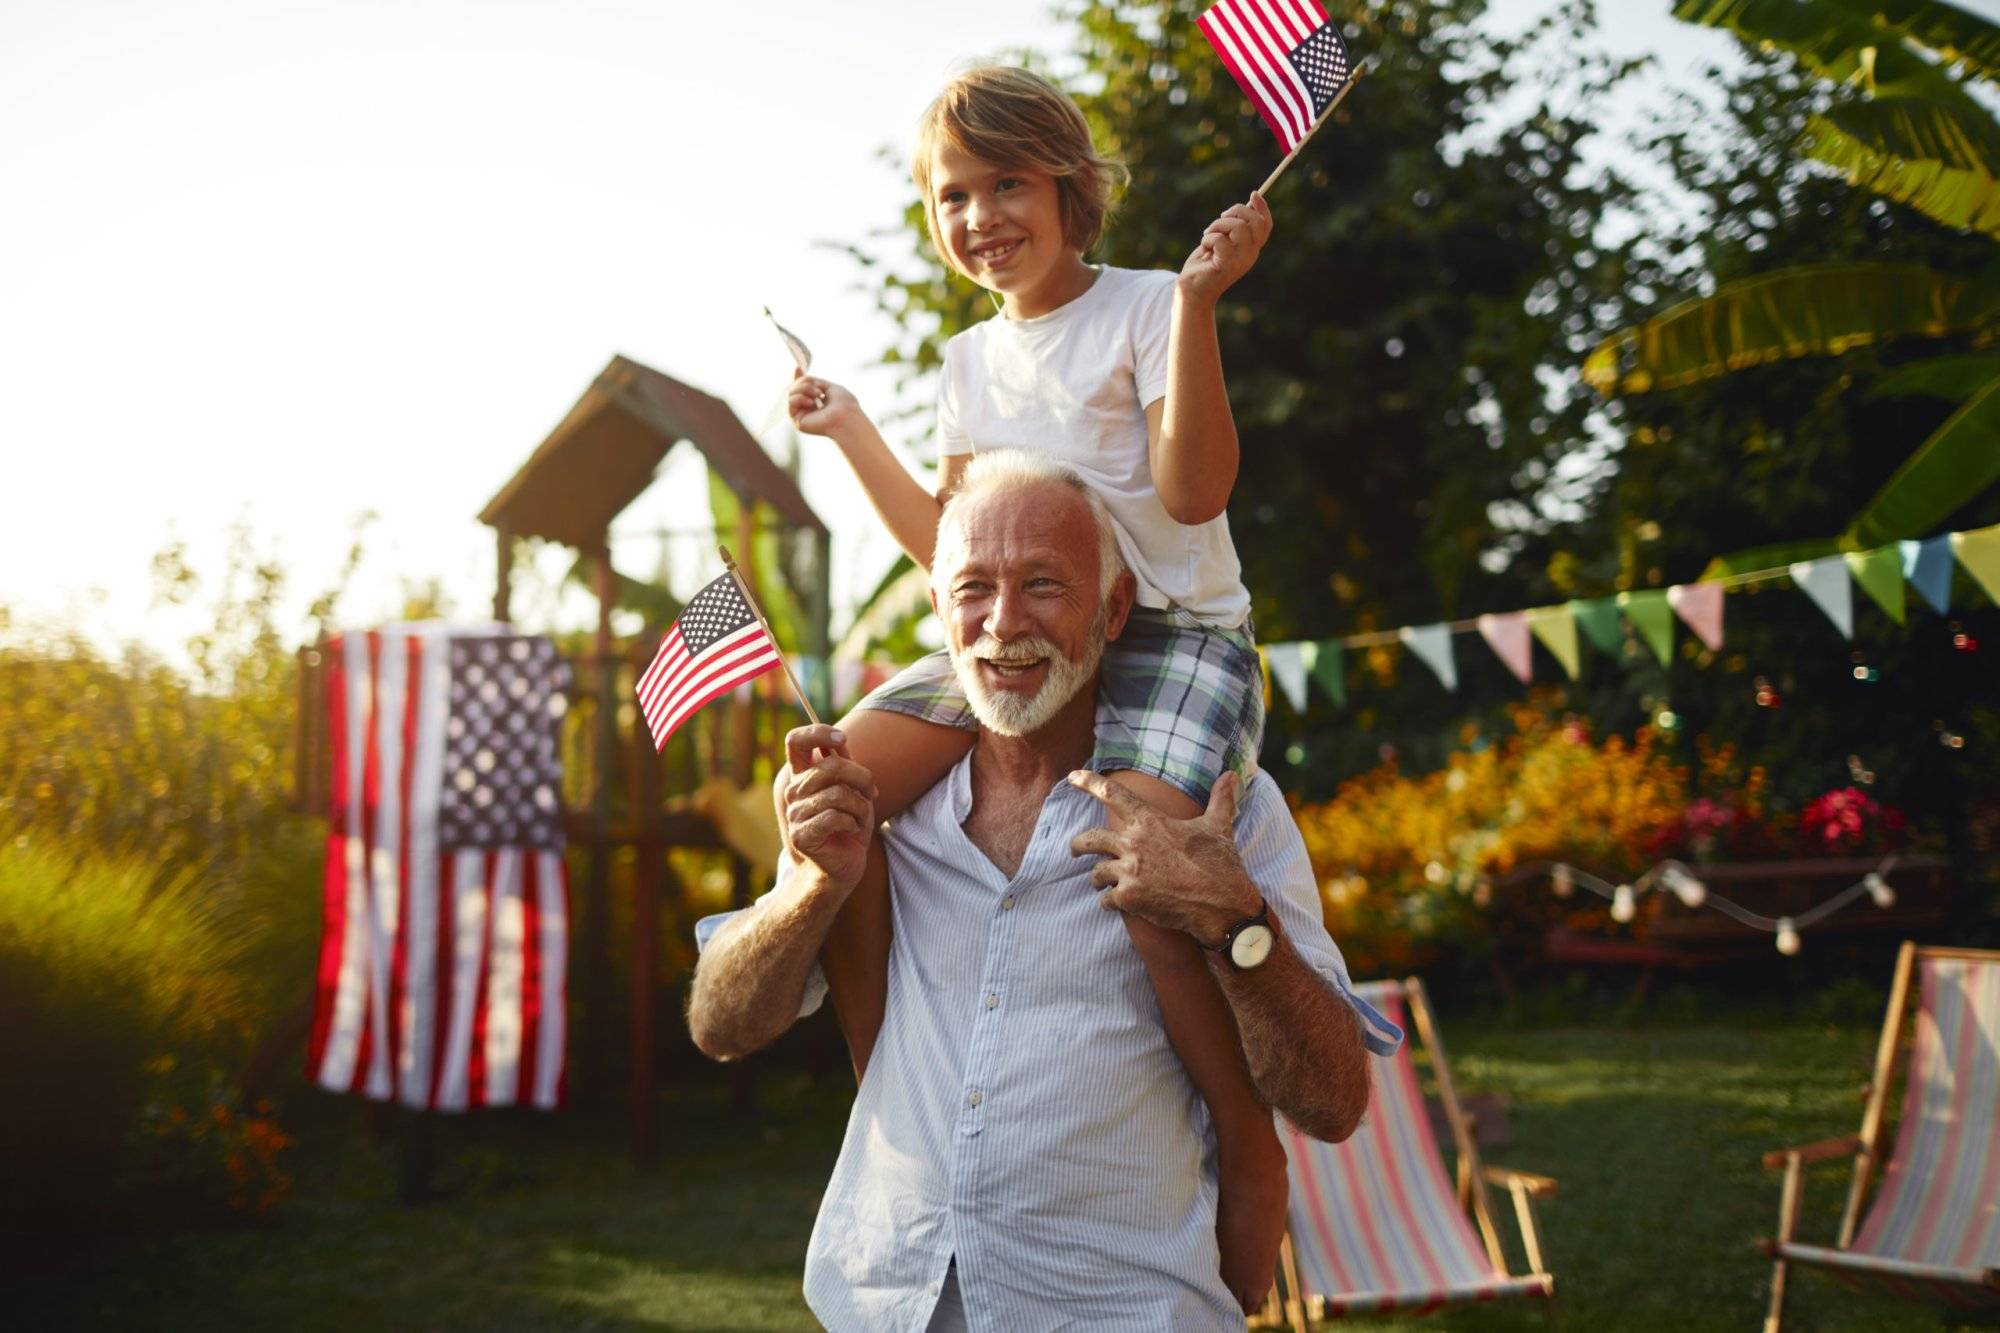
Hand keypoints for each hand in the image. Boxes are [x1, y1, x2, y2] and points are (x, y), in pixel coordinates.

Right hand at [775, 724, 878, 892]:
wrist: (844, 867)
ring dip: (860, 807)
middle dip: (861, 778)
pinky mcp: (802, 835)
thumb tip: (839, 741)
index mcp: (803, 776)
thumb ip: (845, 766)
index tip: (841, 739)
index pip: (796, 741)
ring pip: (837, 794)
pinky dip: (853, 822)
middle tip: (873, 793)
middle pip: (829, 767)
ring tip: (860, 818)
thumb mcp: (853, 791)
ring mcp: (794, 814)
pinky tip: (852, 830)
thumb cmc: (850, 826)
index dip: (818, 732)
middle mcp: (793, 792)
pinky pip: (835, 817)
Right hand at [787, 368, 862, 439]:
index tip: (798, 368)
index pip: (801, 389)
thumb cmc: (843, 404)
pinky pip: (790, 402)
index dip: (798, 379)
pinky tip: (811, 403)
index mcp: (816, 403)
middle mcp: (807, 410)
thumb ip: (813, 381)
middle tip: (818, 388)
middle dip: (803, 382)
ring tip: (818, 394)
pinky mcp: (796, 421)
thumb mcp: (828, 386)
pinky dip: (800, 398)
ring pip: (790, 393)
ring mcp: (801, 415)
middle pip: (793, 388)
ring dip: (804, 388)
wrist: (846, 417)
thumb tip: (799, 371)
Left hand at [1068, 770, 1260, 944]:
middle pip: (1090, 839)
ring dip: (1098, 878)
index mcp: (1150, 821)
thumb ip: (1221, 798)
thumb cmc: (1220, 863)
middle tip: (1074, 850)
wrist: (1223, 904)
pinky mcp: (1129, 898)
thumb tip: (1232, 775)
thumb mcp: (1218, 826)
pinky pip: (1105, 900)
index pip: (1113, 794)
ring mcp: (1129, 872)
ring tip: (1102, 882)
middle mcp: (1134, 843)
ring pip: (1096, 873)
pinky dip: (1109, 902)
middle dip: (1077, 845)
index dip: (1089, 782)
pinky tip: (1116, 904)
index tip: (1073, 777)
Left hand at [1177, 193, 1273, 305]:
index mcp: (1251, 249)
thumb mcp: (1221, 241)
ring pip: (1238, 227)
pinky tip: (1205, 248)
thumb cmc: (1205, 264)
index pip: (1265, 226)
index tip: (1254, 193)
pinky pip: (1220, 239)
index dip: (1262, 208)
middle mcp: (1250, 255)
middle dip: (1236, 211)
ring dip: (1218, 225)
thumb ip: (1232, 228)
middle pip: (1254, 222)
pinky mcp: (1226, 265)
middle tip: (1220, 217)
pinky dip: (1208, 239)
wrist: (1192, 290)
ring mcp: (1240, 261)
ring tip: (1208, 235)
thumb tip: (1245, 205)